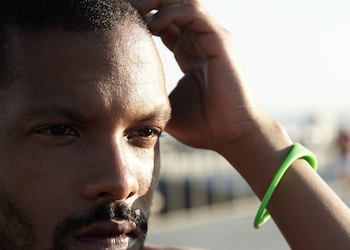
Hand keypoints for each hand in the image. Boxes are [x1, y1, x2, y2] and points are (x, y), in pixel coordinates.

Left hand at [133, 0, 267, 152]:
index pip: (162, 21)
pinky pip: (192, 11)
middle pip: (171, 4)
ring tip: (135, 11)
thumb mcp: (166, 109)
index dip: (140, 17)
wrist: (232, 136)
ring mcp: (210, 38)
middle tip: (122, 10)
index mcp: (188, 53)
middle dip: (146, 2)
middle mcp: (200, 40)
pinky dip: (170, 12)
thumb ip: (148, 97)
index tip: (116, 23)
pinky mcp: (219, 40)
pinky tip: (152, 26)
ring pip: (182, 0)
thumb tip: (120, 104)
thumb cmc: (204, 128)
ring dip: (156, 1)